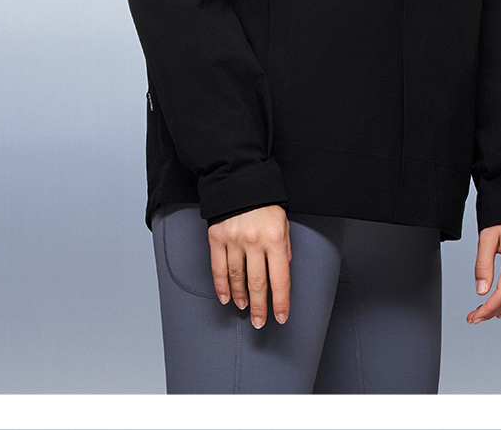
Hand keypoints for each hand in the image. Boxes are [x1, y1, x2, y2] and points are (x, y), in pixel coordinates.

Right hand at [208, 204, 291, 328]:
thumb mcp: (283, 223)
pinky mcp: (216, 237)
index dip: (281, 302)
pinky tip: (225, 297)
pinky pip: (218, 268)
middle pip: (257, 283)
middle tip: (260, 321)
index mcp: (275, 238)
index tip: (281, 317)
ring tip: (244, 306)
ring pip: (237, 278)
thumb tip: (281, 275)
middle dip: (260, 307)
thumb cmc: (265, 203)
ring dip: (241, 296)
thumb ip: (283, 249)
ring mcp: (234, 240)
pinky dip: (221, 286)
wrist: (239, 180)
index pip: (280, 279)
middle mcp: (254, 241)